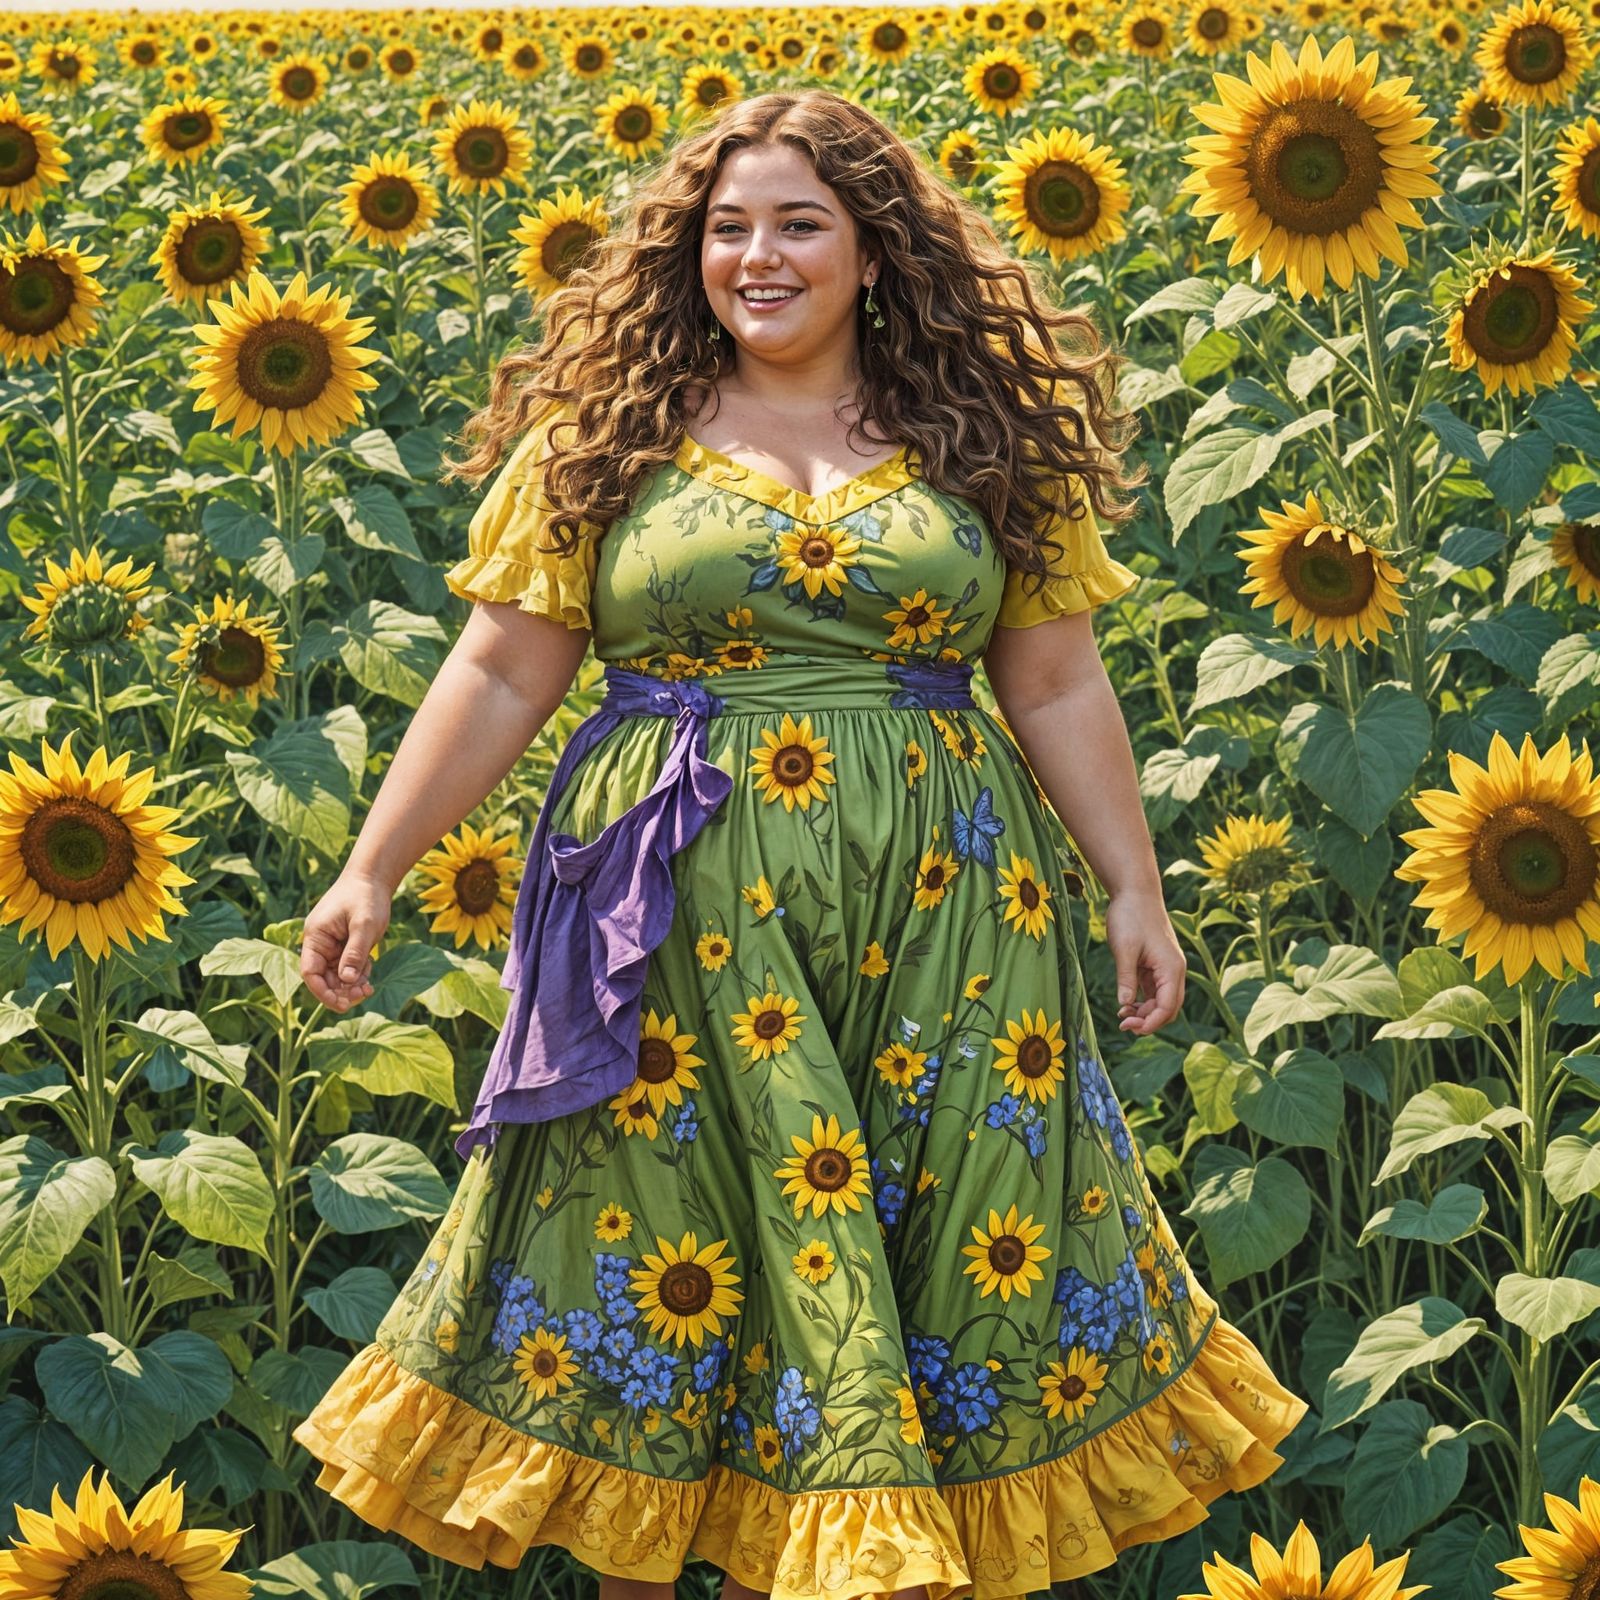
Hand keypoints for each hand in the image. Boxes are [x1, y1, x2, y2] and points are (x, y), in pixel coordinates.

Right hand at [300, 872, 391, 1012]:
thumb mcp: (364, 924)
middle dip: (341, 991)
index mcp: (315, 937)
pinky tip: (368, 976)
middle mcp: (320, 943)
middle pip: (323, 977)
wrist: (374, 878)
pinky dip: (357, 975)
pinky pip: (347, 968)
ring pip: (336, 975)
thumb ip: (354, 952)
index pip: (310, 971)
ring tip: (368, 988)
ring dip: (350, 985)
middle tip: (363, 995)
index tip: (341, 1003)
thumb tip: (346, 981)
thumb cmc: (366, 897)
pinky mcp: (345, 946)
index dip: (322, 991)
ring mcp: (332, 945)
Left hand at [1105, 887, 1184, 1034]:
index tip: (1128, 1027)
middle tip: (1123, 1024)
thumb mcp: (1124, 949)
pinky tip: (1126, 1005)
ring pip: (1162, 1001)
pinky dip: (1143, 1000)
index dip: (1150, 1023)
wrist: (1135, 892)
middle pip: (1169, 1008)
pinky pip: (1154, 991)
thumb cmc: (1131, 916)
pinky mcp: (1156, 965)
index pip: (1168, 1007)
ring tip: (1122, 1015)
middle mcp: (1173, 970)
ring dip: (1145, 1012)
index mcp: (1171, 968)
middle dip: (1149, 1021)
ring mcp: (1165, 968)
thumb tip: (1125, 1005)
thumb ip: (1126, 979)